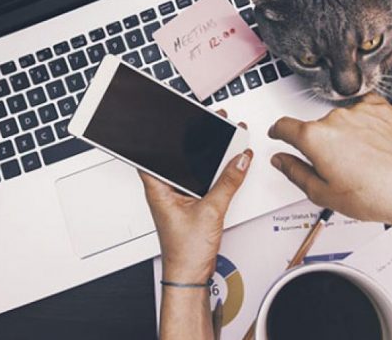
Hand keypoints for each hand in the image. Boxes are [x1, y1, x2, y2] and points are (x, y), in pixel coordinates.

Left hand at [141, 113, 251, 283]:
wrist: (189, 275)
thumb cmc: (185, 251)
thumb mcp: (211, 211)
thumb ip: (228, 183)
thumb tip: (239, 161)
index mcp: (158, 188)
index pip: (152, 152)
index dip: (162, 133)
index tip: (173, 117)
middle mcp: (164, 190)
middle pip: (175, 156)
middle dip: (192, 140)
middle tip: (208, 124)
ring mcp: (176, 197)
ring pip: (189, 168)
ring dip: (204, 157)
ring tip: (221, 141)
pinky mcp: (189, 204)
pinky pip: (199, 181)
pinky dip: (211, 173)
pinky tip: (225, 166)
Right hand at [267, 94, 391, 226]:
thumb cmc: (376, 194)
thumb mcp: (323, 194)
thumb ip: (295, 172)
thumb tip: (280, 160)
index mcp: (315, 138)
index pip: (284, 127)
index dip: (278, 133)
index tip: (279, 135)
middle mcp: (335, 118)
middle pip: (316, 127)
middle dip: (321, 144)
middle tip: (336, 168)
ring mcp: (360, 111)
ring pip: (341, 121)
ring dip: (345, 135)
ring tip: (362, 162)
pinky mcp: (382, 108)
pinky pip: (364, 112)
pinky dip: (364, 125)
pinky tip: (373, 146)